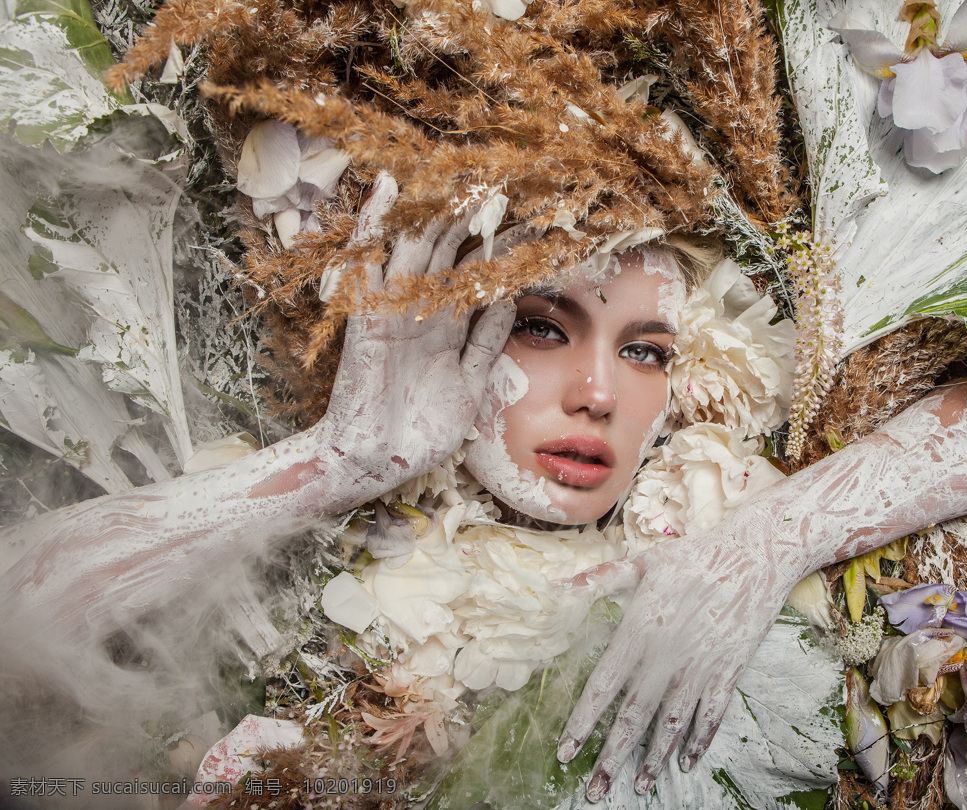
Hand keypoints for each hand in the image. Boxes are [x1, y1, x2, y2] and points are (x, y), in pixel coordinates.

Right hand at [314, 173, 514, 505]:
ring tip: (458, 168)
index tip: (536, 214)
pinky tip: (387, 189)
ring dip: (437, 209)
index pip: (480, 273)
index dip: (505, 244)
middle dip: (478, 214)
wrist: (373, 463)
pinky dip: (375, 227)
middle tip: (505, 174)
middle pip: (452, 250)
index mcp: (449, 328)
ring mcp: (395, 310)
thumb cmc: (420, 432)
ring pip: (419, 247)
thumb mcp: (469, 385)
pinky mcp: (369, 317)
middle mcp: (423, 312)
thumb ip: (485, 343)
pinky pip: (369, 265)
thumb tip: (510, 300)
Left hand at [555, 508, 804, 800]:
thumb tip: (553, 588)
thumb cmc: (694, 556)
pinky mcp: (729, 671)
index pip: (603, 687)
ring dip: (654, 758)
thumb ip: (596, 580)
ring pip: (672, 723)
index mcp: (640, 630)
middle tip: (595, 790)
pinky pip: (710, 716)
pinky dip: (698, 741)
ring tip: (638, 785)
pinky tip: (686, 762)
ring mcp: (700, 667)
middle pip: (634, 716)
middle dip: (611, 756)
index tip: (565, 752)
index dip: (582, 722)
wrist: (755, 554)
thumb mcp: (641, 562)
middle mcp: (667, 656)